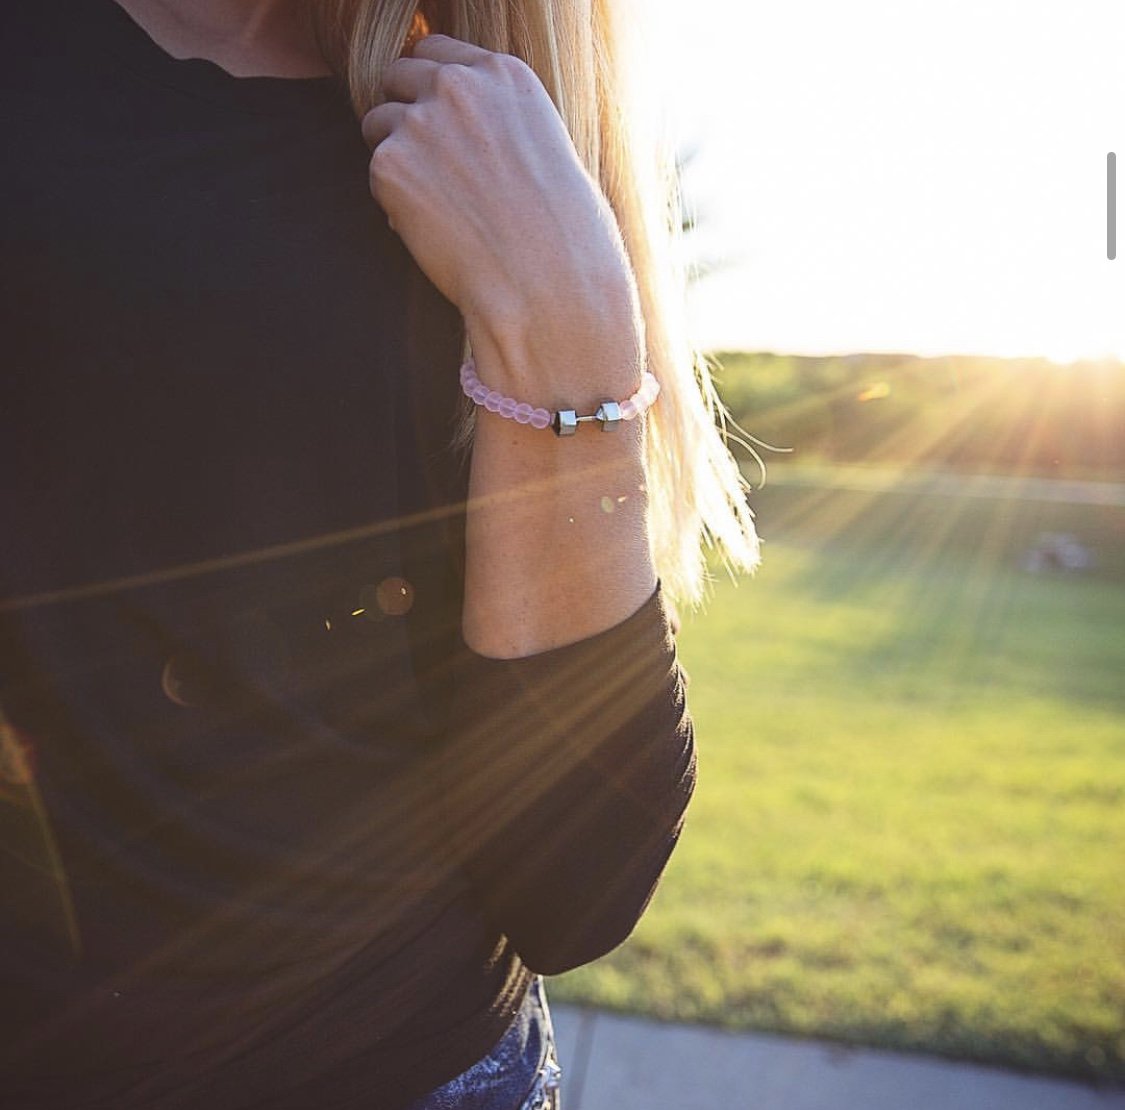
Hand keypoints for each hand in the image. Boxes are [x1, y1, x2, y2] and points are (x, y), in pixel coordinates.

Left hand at [360, 35, 641, 390]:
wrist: (546, 285)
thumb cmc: (561, 236)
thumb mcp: (544, 151)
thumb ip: (496, 121)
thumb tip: (452, 127)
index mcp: (504, 75)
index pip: (439, 51)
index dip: (432, 88)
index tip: (440, 121)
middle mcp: (460, 86)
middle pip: (398, 75)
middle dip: (407, 114)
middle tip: (431, 169)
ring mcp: (421, 122)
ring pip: (378, 122)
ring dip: (397, 158)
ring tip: (440, 206)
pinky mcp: (391, 165)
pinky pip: (375, 175)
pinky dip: (395, 204)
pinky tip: (437, 232)